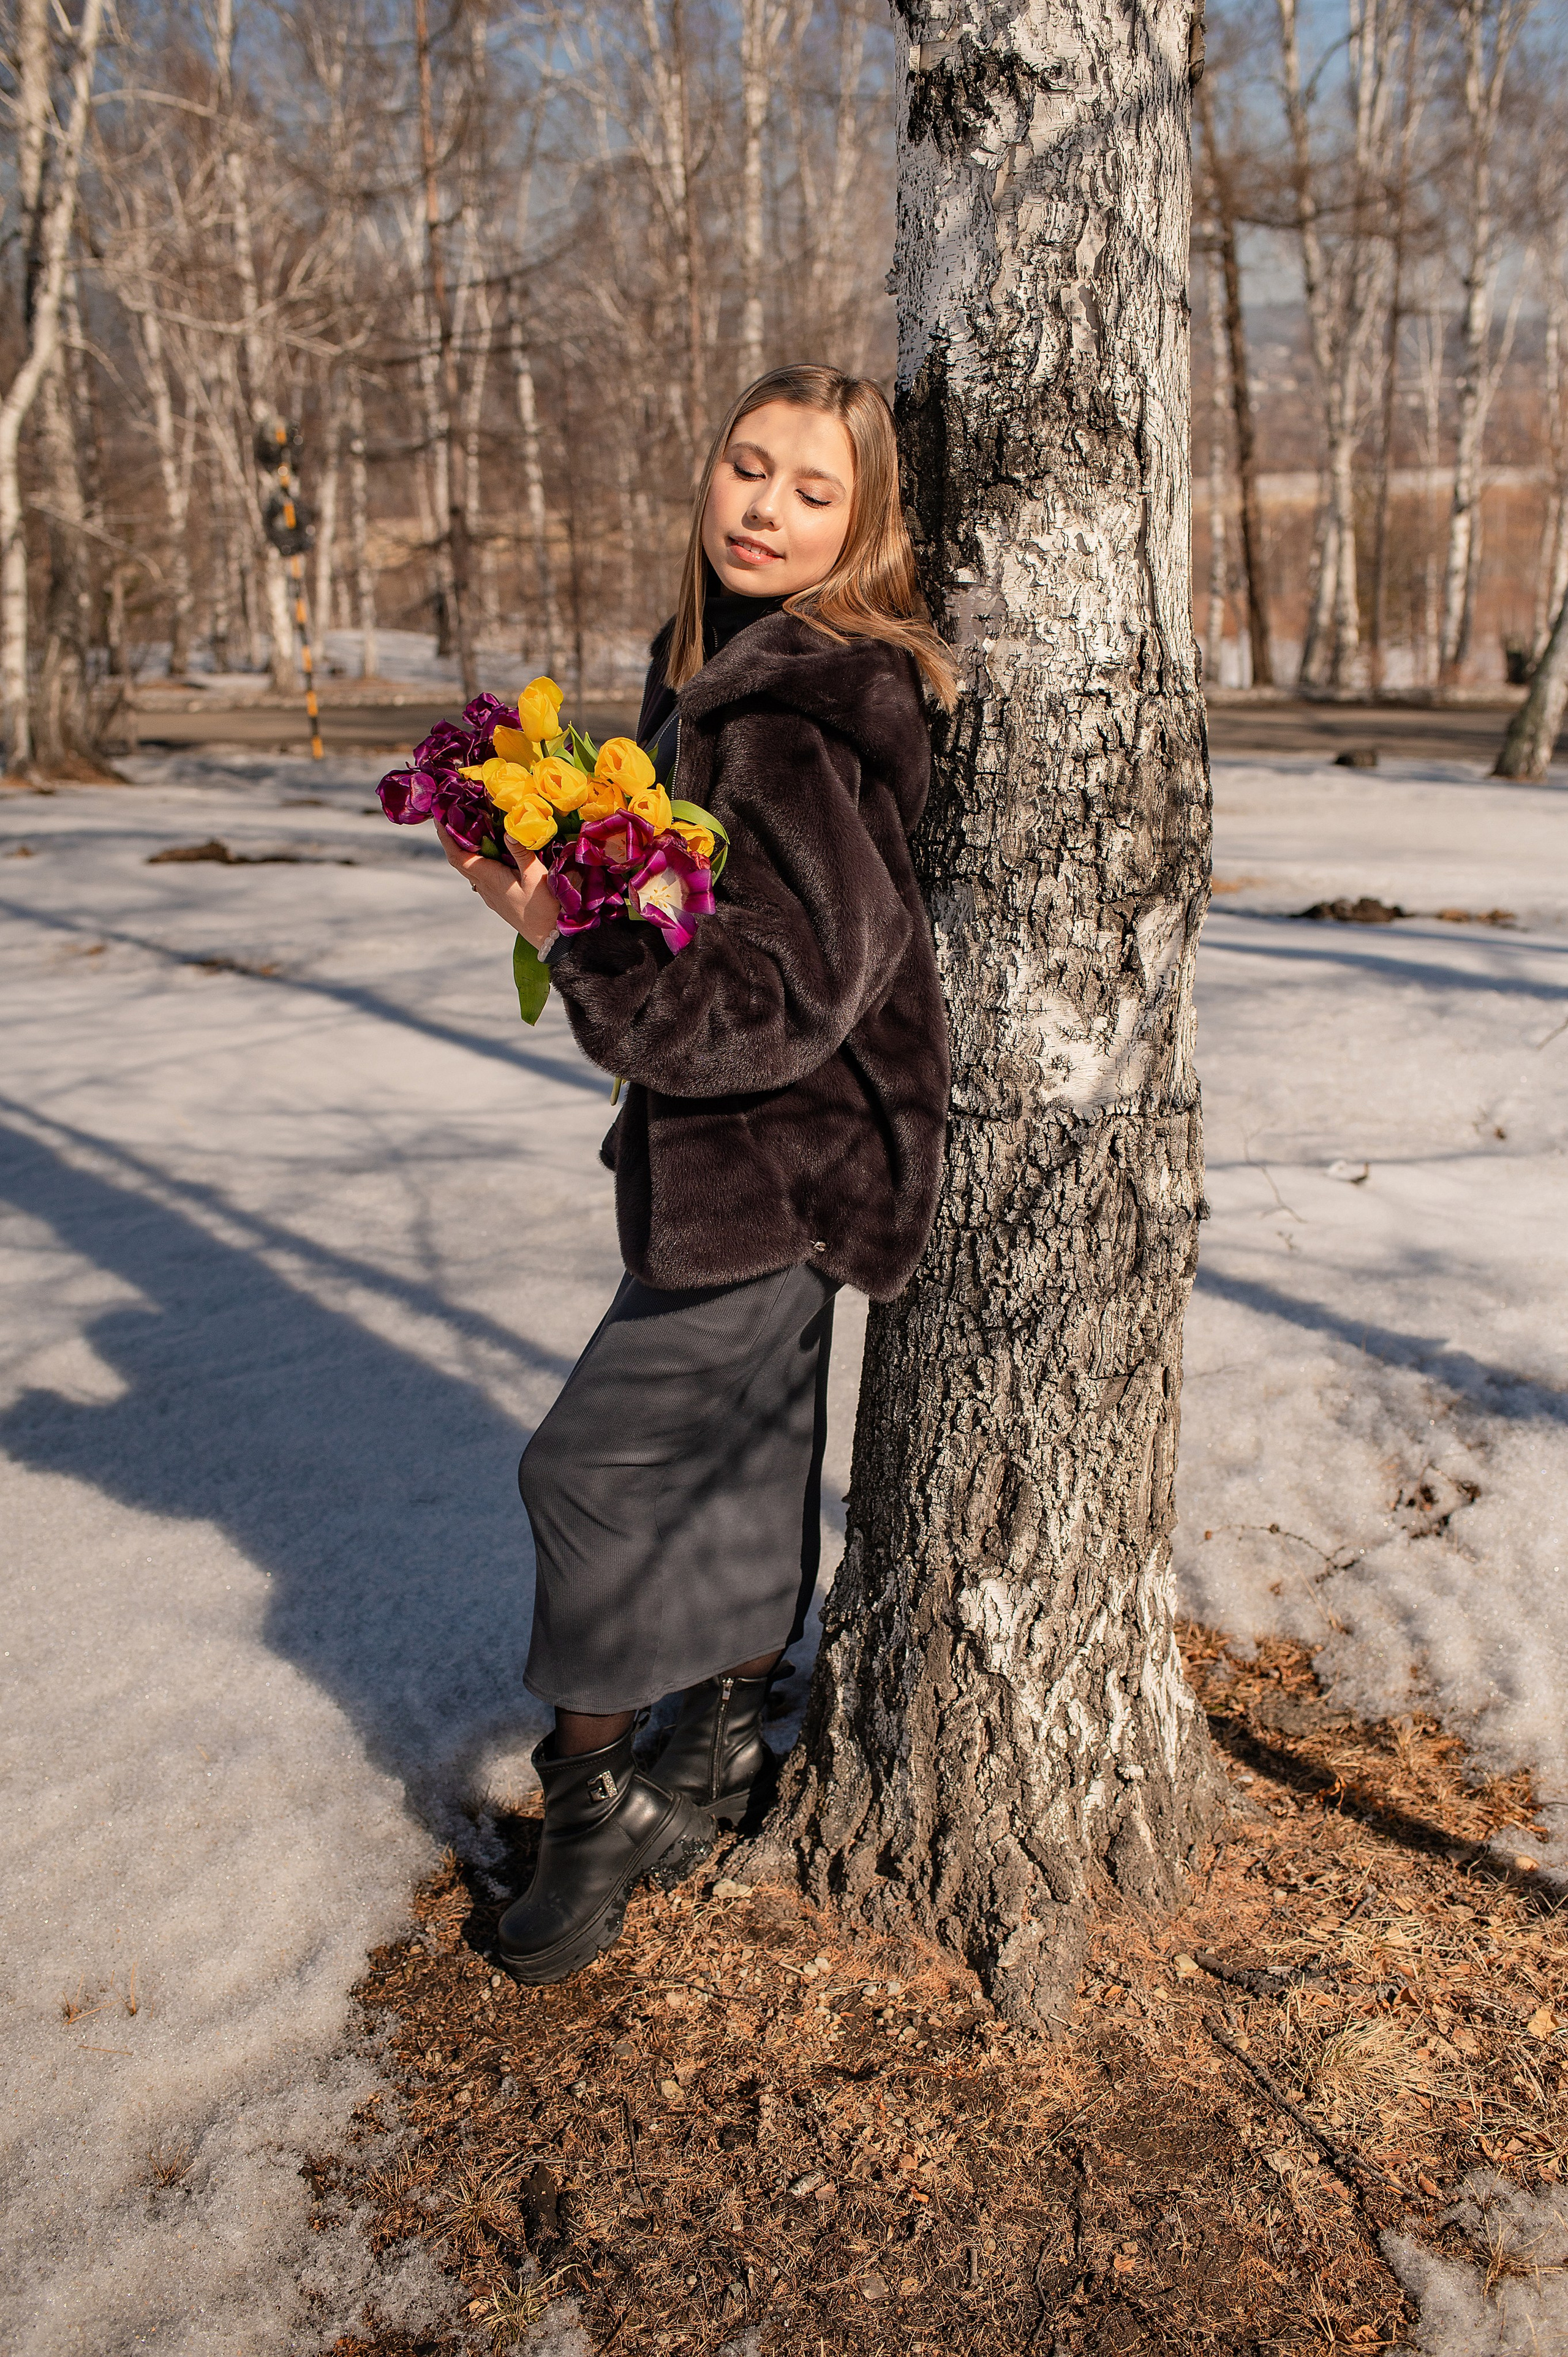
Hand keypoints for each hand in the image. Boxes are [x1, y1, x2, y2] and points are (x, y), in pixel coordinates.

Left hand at [436, 822, 559, 949]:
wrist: (549, 936)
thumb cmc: (543, 908)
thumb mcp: (536, 876)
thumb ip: (521, 852)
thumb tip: (508, 830)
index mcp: (490, 878)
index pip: (458, 857)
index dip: (447, 838)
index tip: (439, 820)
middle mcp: (484, 887)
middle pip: (460, 861)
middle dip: (452, 839)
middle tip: (452, 817)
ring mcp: (490, 894)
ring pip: (470, 869)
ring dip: (464, 850)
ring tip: (468, 830)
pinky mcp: (497, 899)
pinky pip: (480, 876)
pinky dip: (477, 860)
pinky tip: (488, 853)